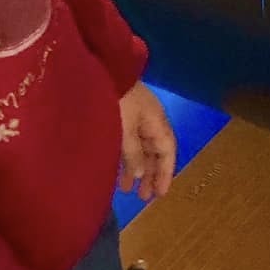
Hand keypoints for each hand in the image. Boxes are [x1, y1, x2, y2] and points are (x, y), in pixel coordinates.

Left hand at [118, 81, 176, 200]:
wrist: (102, 71)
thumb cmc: (117, 101)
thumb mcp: (125, 129)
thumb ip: (133, 153)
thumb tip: (142, 174)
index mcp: (156, 122)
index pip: (167, 151)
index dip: (166, 173)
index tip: (161, 194)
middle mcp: (149, 121)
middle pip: (155, 152)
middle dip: (152, 174)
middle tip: (145, 197)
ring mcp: (135, 118)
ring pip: (141, 149)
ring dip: (137, 169)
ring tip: (128, 191)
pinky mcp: (120, 117)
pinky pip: (128, 144)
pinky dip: (126, 159)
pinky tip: (118, 172)